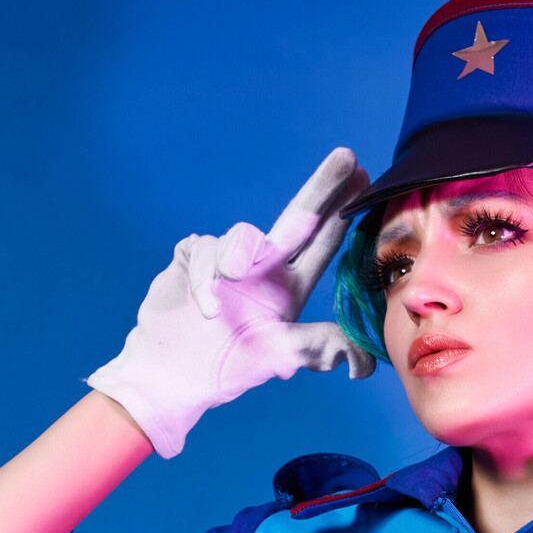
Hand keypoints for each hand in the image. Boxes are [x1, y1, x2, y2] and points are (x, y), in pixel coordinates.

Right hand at [86, 149, 375, 457]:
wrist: (169, 376)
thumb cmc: (224, 369)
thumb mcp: (278, 357)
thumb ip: (319, 347)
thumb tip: (363, 364)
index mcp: (287, 288)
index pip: (321, 243)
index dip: (341, 213)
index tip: (364, 181)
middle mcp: (263, 268)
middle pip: (297, 217)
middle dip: (322, 187)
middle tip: (346, 156)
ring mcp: (227, 260)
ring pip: (242, 235)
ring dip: (238, 253)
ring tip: (230, 280)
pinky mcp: (193, 257)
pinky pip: (202, 248)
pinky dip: (203, 277)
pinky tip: (205, 306)